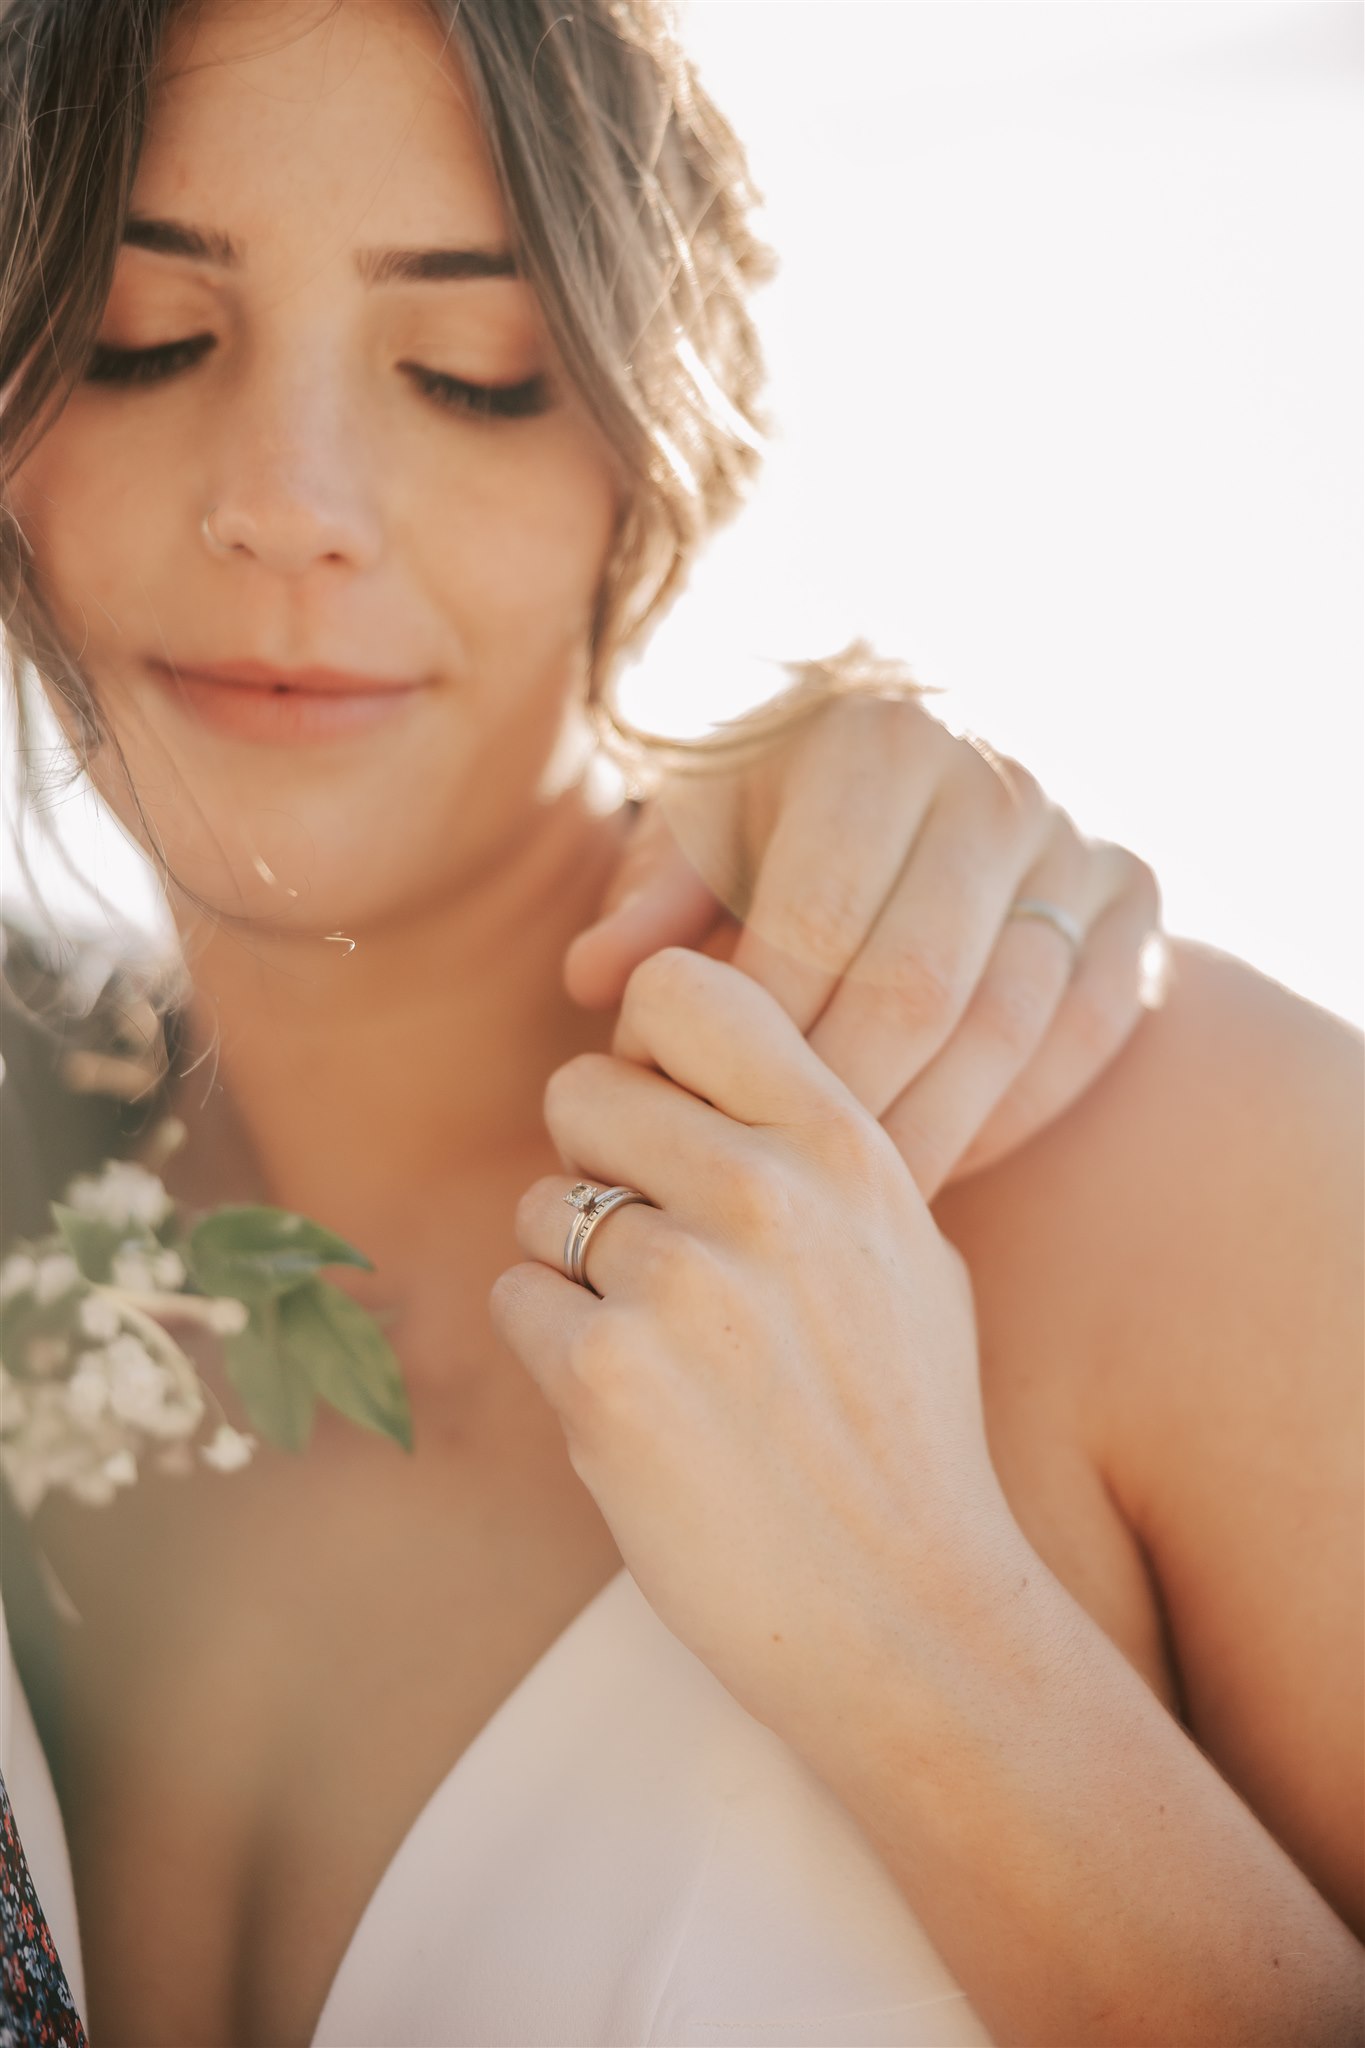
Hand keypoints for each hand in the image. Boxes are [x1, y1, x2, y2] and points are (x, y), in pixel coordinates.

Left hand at [491, 947, 1031, 1750]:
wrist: (908, 1617)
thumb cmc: (902, 1431)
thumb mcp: (902, 1250)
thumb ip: (805, 1142)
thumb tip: (682, 1068)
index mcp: (842, 1142)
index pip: (677, 986)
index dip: (645, 1044)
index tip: (664, 1109)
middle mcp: (763, 1191)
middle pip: (581, 1092)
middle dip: (599, 1168)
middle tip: (661, 1260)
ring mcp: (680, 1284)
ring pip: (540, 1208)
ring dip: (579, 1277)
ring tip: (672, 1359)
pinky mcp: (604, 1379)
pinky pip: (517, 1302)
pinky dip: (555, 1353)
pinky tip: (640, 1414)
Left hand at [564, 693, 1165, 1199]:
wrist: (939, 774)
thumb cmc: (786, 816)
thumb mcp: (707, 831)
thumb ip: (652, 901)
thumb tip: (593, 978)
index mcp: (879, 742)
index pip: (815, 920)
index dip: (751, 1034)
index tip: (686, 1114)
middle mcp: (994, 779)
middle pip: (915, 984)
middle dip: (830, 1103)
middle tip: (756, 1191)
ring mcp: (1080, 840)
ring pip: (1005, 1024)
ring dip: (920, 1131)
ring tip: (830, 1210)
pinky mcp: (1137, 902)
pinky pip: (1081, 1037)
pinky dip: (1005, 1115)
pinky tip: (926, 1172)